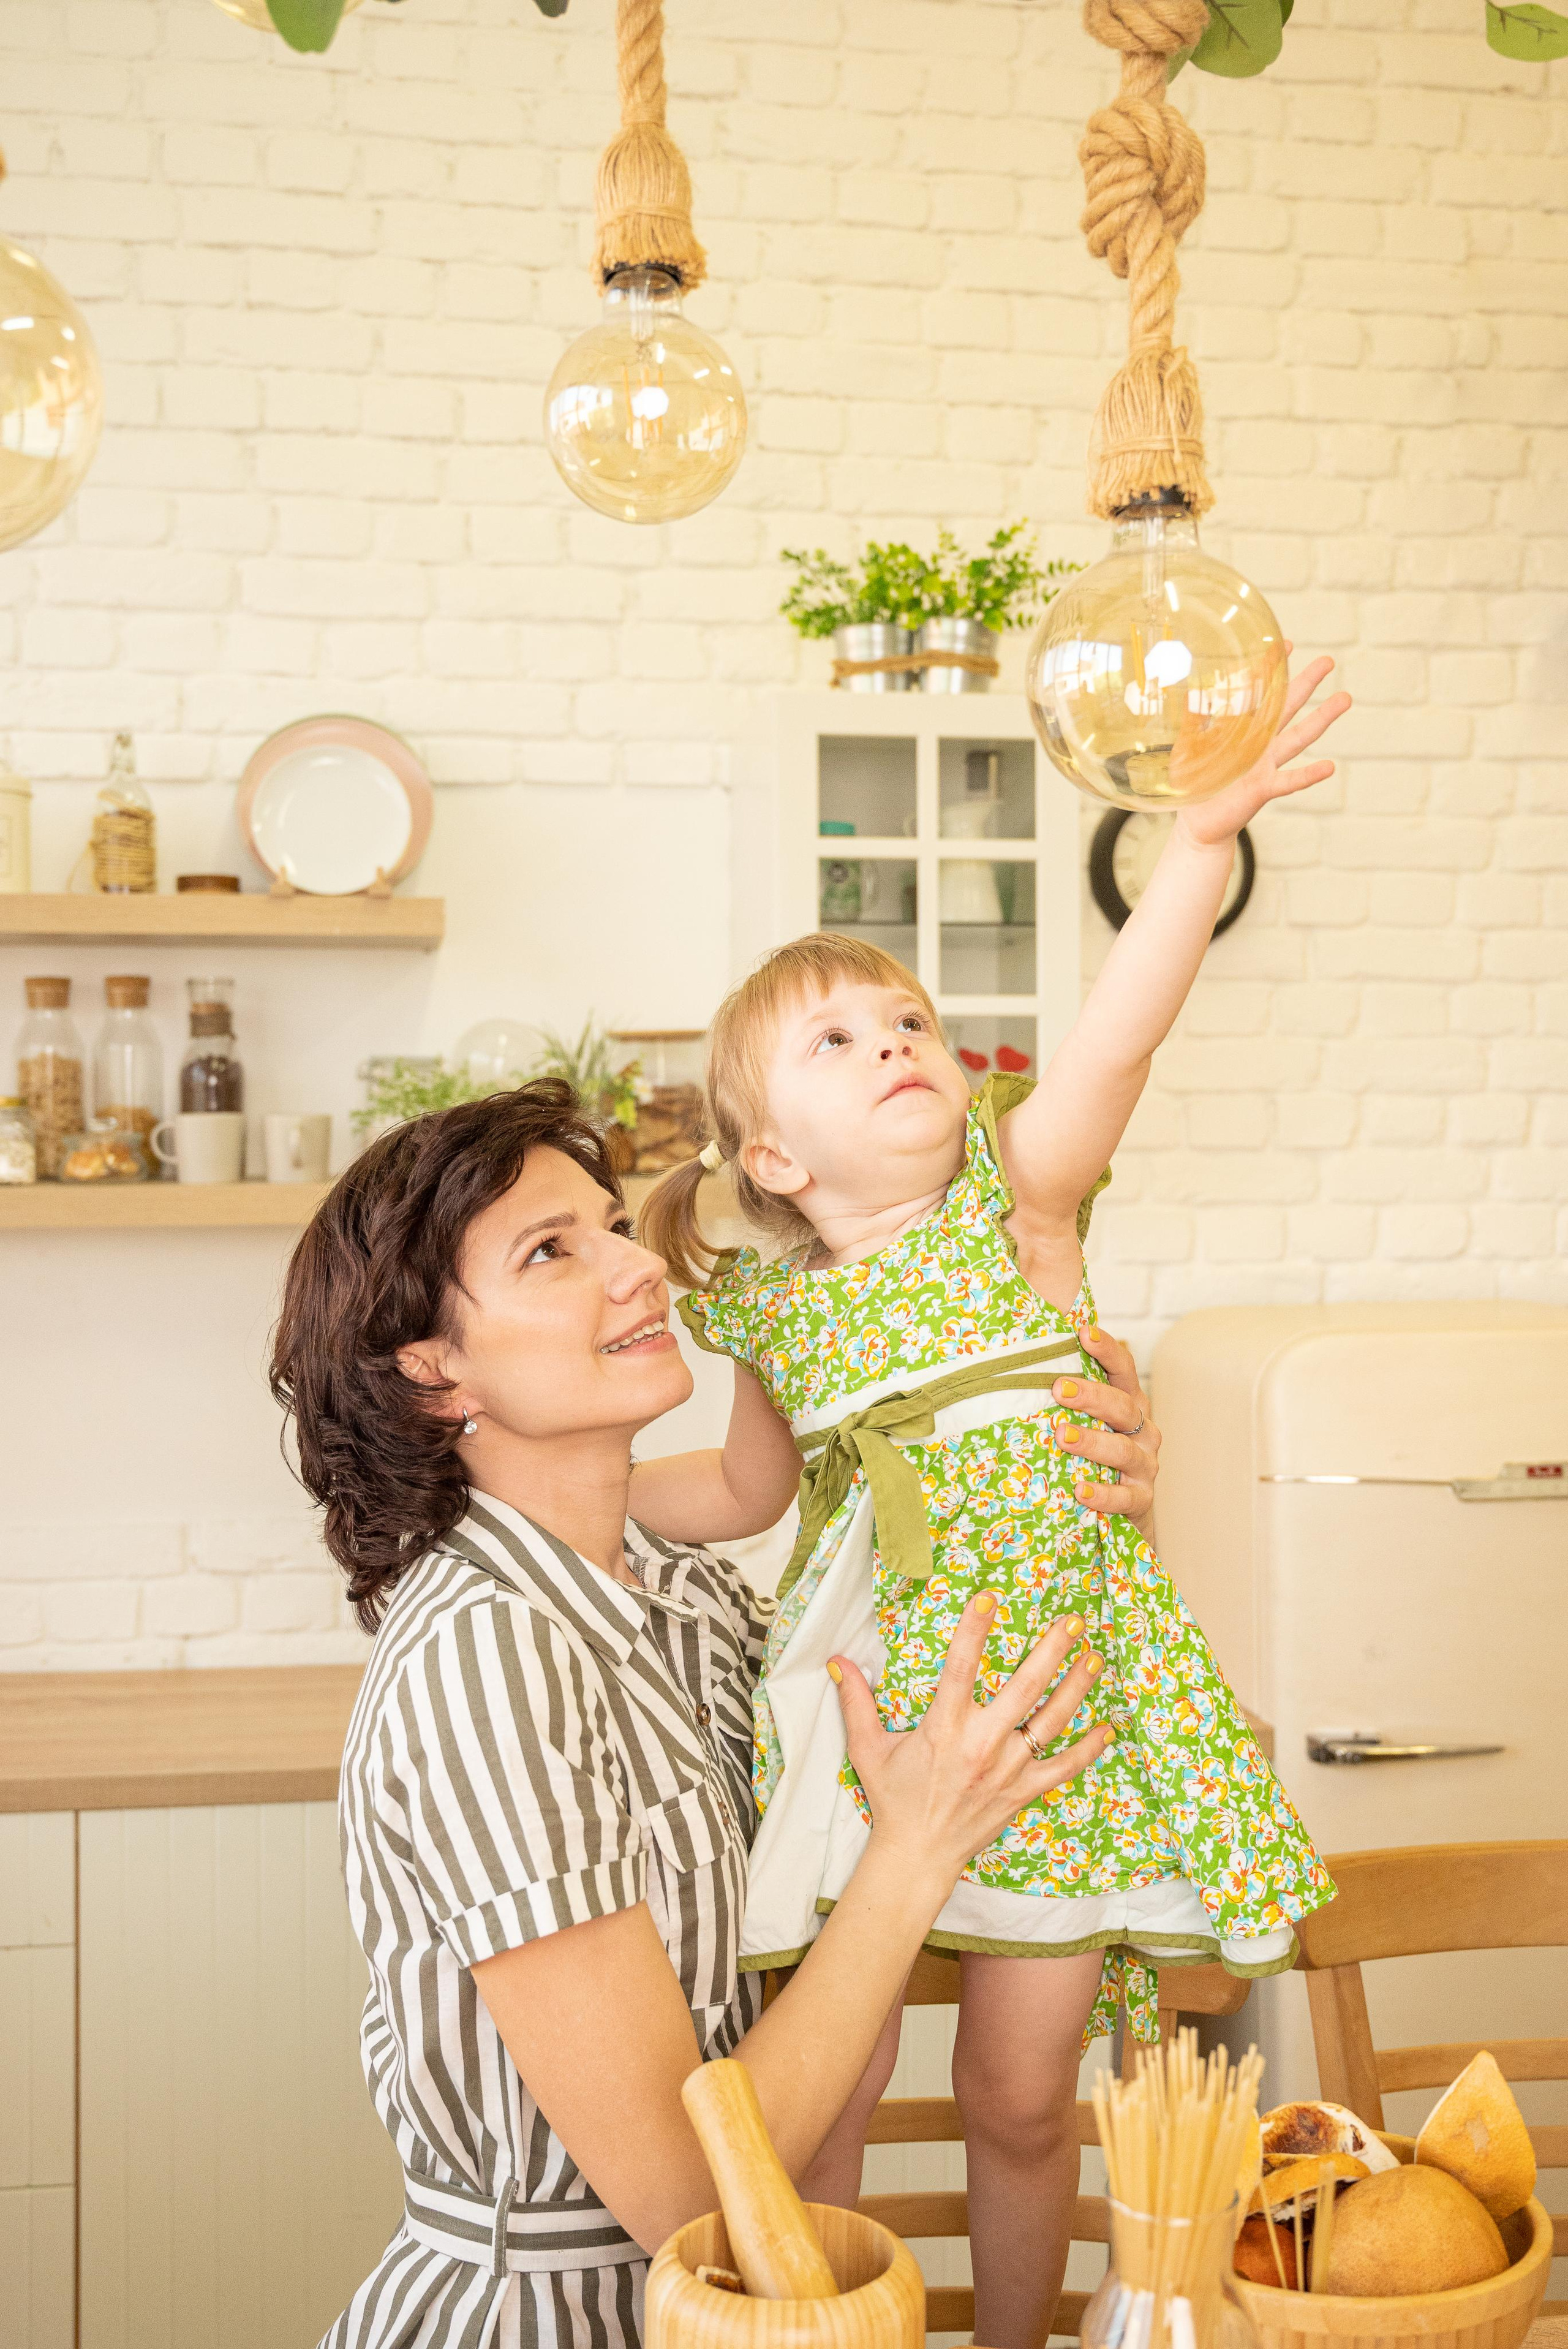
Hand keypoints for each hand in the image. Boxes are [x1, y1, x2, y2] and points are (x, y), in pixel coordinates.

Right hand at [829, 1597, 1110, 1884]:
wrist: (918, 1856)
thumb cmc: (894, 1799)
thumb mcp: (867, 1749)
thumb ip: (856, 1703)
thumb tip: (837, 1661)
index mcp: (944, 1728)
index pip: (961, 1668)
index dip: (974, 1631)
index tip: (989, 1598)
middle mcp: (981, 1744)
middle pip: (1025, 1688)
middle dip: (1051, 1651)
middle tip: (1073, 1621)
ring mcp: (1008, 1769)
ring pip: (1051, 1721)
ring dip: (1076, 1687)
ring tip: (1094, 1656)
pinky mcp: (1024, 1791)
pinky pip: (1064, 1768)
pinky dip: (1088, 1749)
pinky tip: (1107, 1728)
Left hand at [1052, 1325, 1159, 1540]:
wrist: (1119, 1509)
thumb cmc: (1090, 1454)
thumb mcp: (1083, 1421)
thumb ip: (1062, 1396)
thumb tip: (1009, 1362)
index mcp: (1128, 1403)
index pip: (1122, 1369)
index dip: (1106, 1349)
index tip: (1083, 1332)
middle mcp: (1141, 1430)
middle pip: (1123, 1406)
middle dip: (1092, 1396)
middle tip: (1059, 1388)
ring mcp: (1144, 1465)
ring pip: (1123, 1450)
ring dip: (1092, 1442)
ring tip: (1062, 1437)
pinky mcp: (1140, 1499)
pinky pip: (1125, 1497)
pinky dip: (1103, 1494)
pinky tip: (1080, 1490)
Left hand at [1176, 651, 1350, 850]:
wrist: (1198, 822)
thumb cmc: (1194, 784)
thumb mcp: (1186, 749)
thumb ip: (1192, 723)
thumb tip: (1192, 691)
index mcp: (1242, 729)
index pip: (1259, 692)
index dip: (1271, 669)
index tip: (1284, 643)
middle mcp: (1260, 743)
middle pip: (1288, 707)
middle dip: (1307, 684)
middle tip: (1328, 661)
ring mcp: (1265, 765)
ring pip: (1298, 737)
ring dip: (1322, 719)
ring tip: (1345, 698)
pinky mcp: (1264, 788)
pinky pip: (1291, 780)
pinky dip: (1309, 774)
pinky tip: (1330, 767)